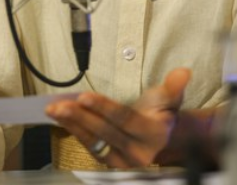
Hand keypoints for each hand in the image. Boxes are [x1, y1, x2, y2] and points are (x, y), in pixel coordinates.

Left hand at [46, 68, 191, 167]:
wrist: (165, 140)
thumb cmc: (163, 114)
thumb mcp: (171, 98)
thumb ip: (174, 86)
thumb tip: (182, 72)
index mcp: (153, 135)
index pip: (124, 120)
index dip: (104, 108)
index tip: (83, 96)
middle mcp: (138, 152)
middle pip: (105, 132)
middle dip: (81, 117)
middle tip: (60, 104)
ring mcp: (123, 161)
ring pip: (94, 141)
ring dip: (72, 125)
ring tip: (54, 110)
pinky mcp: (110, 163)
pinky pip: (90, 146)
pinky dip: (75, 132)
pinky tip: (62, 119)